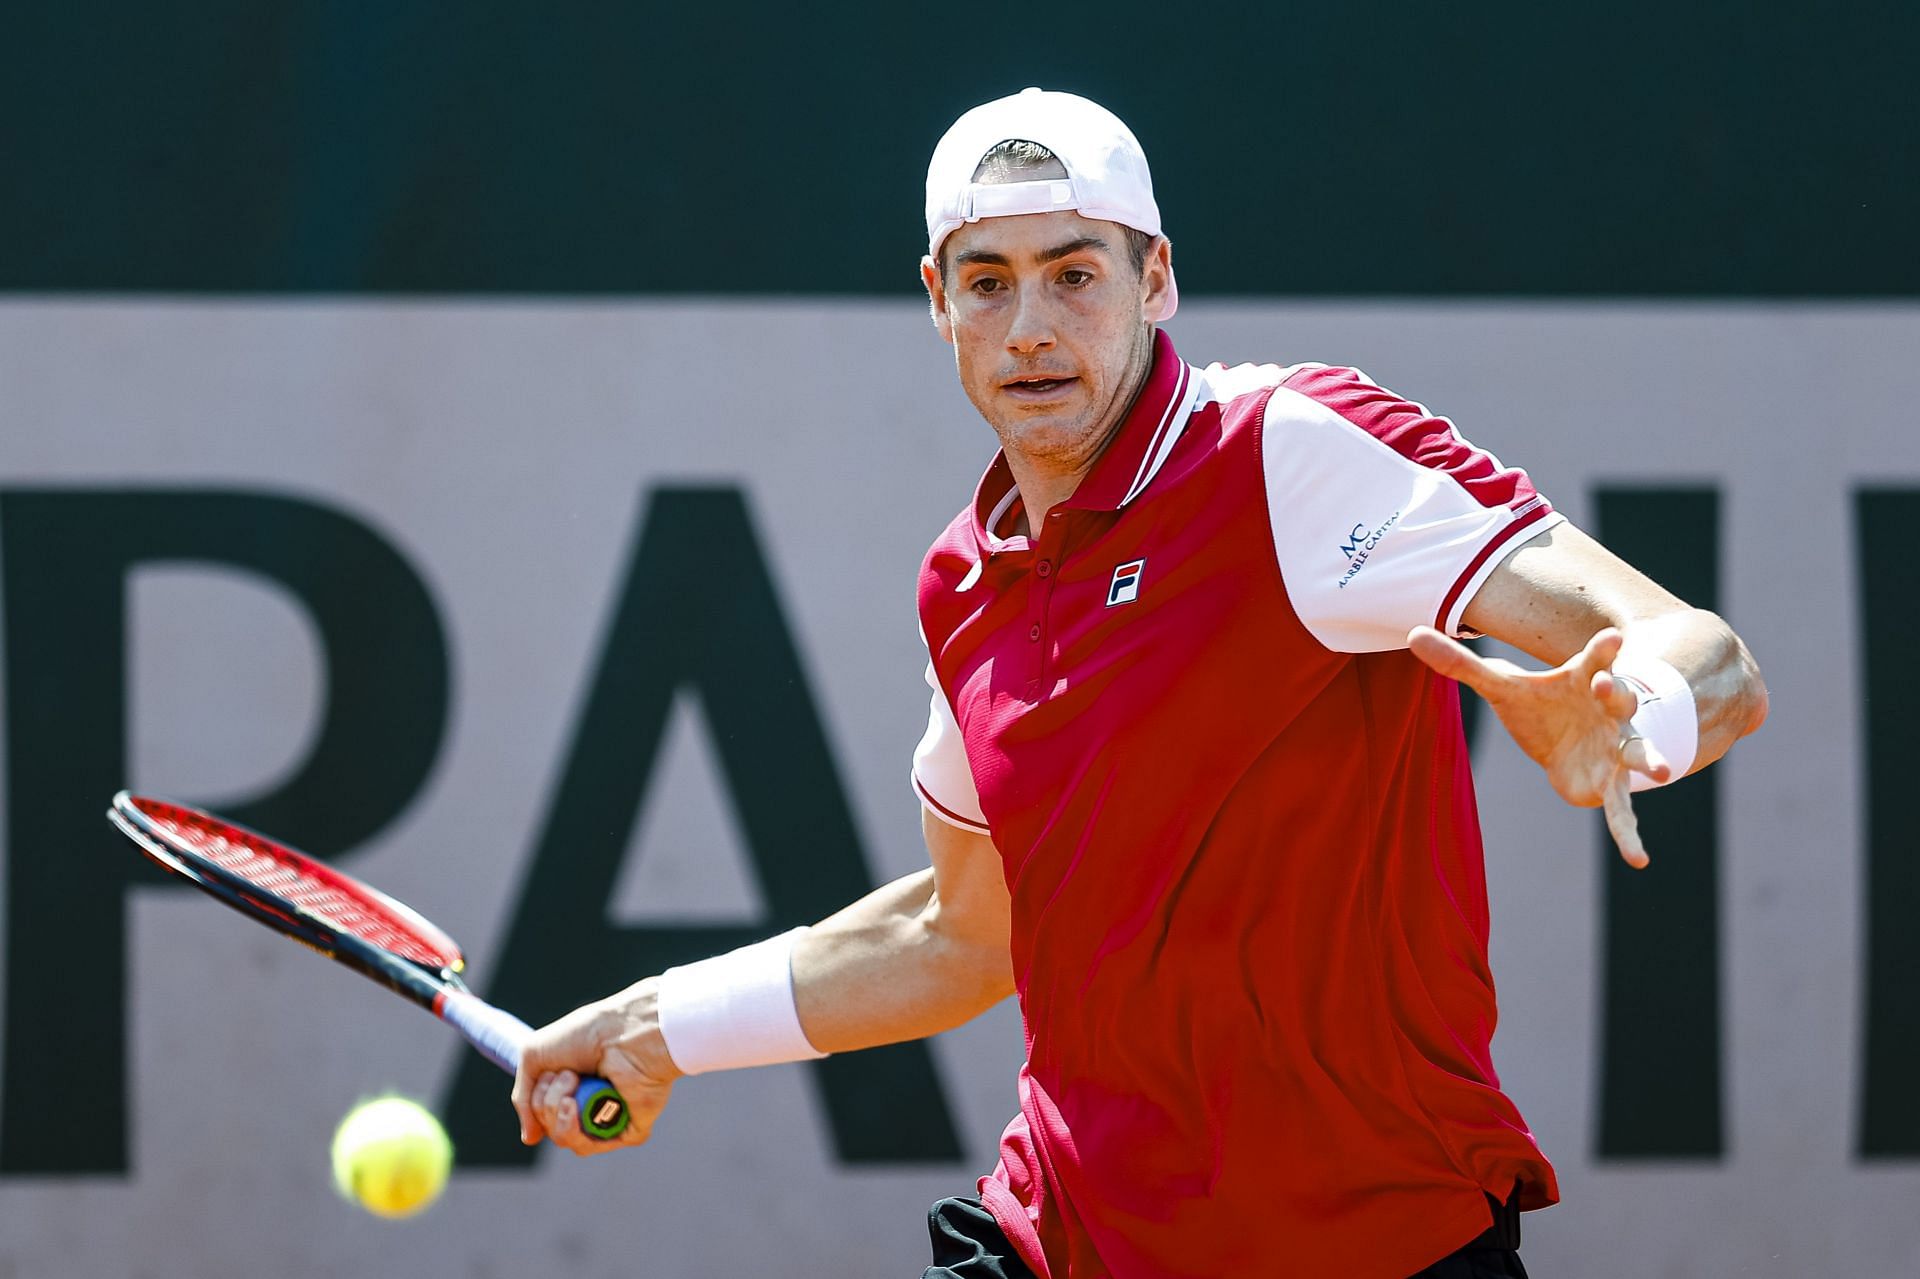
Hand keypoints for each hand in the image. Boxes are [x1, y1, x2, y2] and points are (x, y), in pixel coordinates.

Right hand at [510, 978, 682, 1156]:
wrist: (622, 1031)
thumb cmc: (585, 1034)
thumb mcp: (533, 1057)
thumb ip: (523, 1100)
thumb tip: (530, 1139)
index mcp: (573, 1087)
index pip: (543, 1115)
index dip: (536, 1100)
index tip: (549, 1073)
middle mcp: (592, 1104)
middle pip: (551, 1129)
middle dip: (548, 1104)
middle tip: (568, 1074)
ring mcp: (611, 1118)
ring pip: (568, 1141)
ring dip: (559, 1112)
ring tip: (574, 1082)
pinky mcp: (629, 1129)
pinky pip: (593, 1146)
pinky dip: (578, 1127)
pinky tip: (580, 1104)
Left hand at [1407, 626, 1672, 868]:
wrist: (1562, 739)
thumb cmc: (1539, 703)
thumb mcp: (1499, 685)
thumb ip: (1460, 664)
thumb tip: (1410, 633)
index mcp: (1586, 679)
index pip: (1597, 659)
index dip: (1605, 649)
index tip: (1614, 637)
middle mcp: (1609, 711)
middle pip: (1622, 699)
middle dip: (1619, 693)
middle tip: (1610, 688)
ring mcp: (1616, 747)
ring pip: (1637, 751)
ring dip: (1650, 758)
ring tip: (1662, 772)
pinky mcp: (1610, 783)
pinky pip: (1623, 809)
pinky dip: (1628, 833)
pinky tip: (1639, 859)